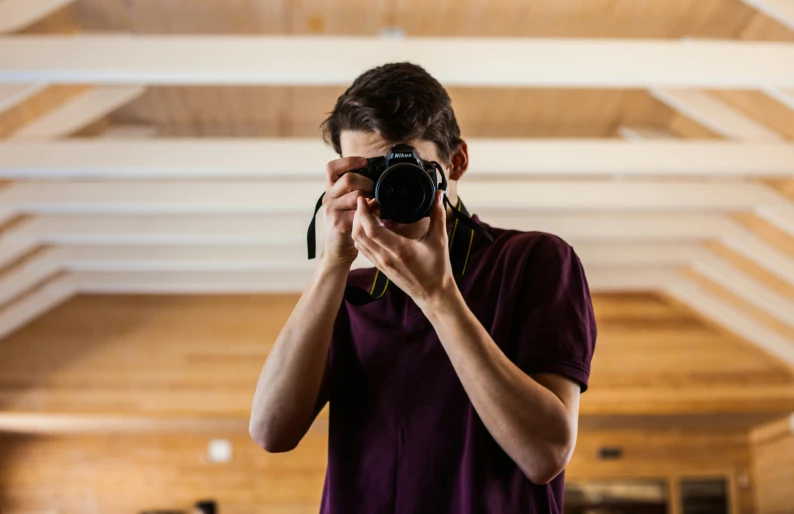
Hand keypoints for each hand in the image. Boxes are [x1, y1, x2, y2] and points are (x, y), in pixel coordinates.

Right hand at [321, 157, 376, 266]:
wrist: (337, 252)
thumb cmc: (346, 226)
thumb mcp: (347, 205)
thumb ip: (356, 192)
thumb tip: (377, 181)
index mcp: (331, 191)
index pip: (332, 167)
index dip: (348, 161)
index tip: (364, 161)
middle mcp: (328, 198)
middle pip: (348, 178)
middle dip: (367, 182)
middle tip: (376, 190)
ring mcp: (332, 211)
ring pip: (356, 195)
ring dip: (371, 198)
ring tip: (378, 205)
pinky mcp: (338, 224)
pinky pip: (358, 213)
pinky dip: (371, 212)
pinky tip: (376, 216)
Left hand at [352, 190, 456, 308]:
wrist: (432, 294)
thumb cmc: (437, 268)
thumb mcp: (440, 240)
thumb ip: (437, 215)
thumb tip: (439, 194)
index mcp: (399, 249)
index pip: (371, 229)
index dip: (363, 212)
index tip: (364, 198)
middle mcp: (385, 257)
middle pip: (359, 233)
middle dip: (358, 214)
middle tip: (367, 202)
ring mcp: (380, 263)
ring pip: (358, 241)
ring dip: (357, 224)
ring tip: (368, 212)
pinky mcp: (379, 267)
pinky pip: (362, 248)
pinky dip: (360, 235)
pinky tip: (370, 226)